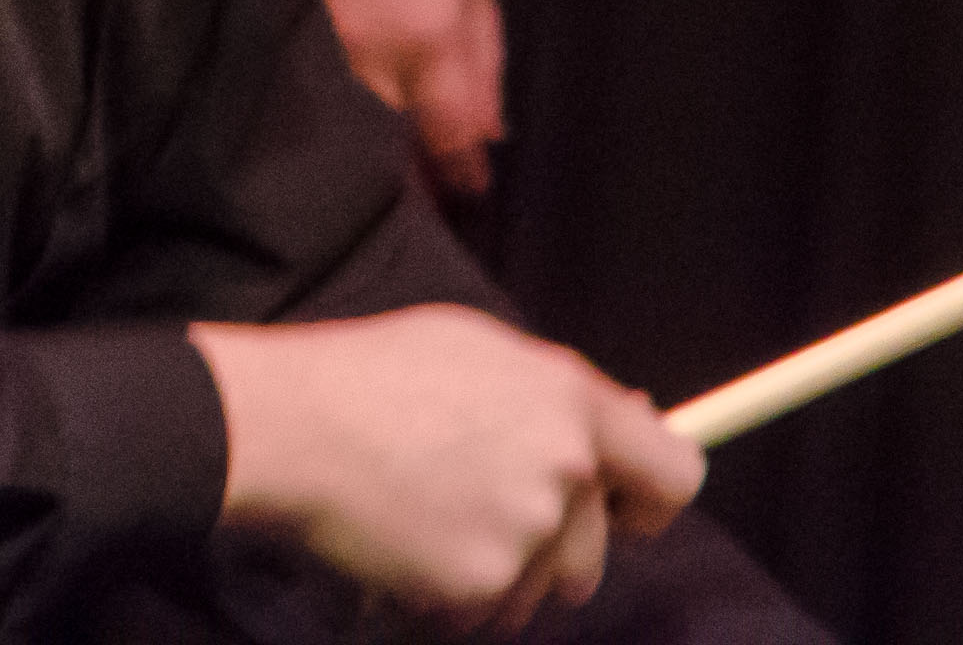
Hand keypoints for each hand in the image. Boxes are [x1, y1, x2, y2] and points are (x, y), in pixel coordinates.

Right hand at [190, 306, 697, 629]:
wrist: (287, 425)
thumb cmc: (369, 372)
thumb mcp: (474, 348)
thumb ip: (558, 392)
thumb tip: (631, 425)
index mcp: (569, 401)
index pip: (675, 474)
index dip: (649, 500)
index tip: (621, 510)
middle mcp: (563, 468)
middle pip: (596, 552)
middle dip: (547, 545)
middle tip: (473, 511)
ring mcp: (525, 531)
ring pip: (541, 589)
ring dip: (499, 575)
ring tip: (426, 525)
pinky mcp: (481, 583)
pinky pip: (486, 614)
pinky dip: (449, 597)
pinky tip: (402, 549)